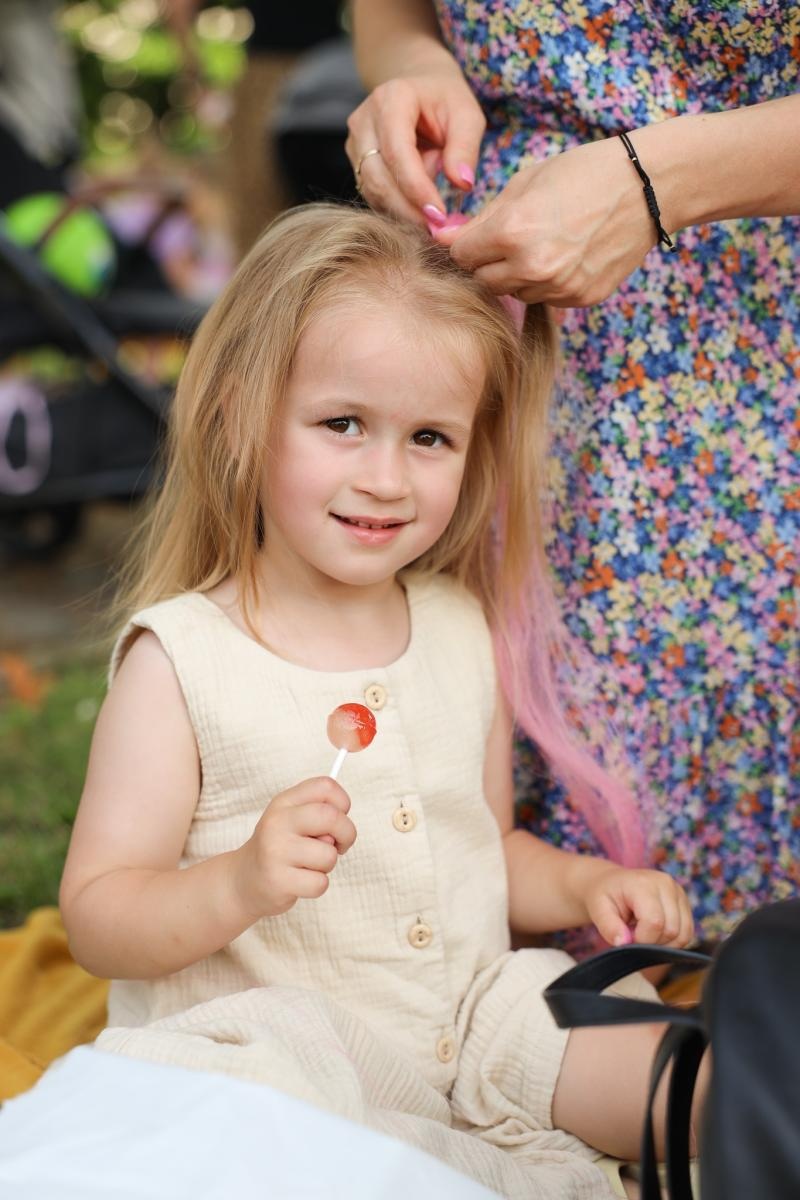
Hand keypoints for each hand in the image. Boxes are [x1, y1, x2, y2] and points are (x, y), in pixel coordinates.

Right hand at [235, 777, 356, 918]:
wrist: (244, 881)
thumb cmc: (280, 848)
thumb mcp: (292, 820)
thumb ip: (319, 813)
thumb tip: (343, 826)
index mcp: (284, 802)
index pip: (325, 786)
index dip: (343, 802)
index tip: (340, 816)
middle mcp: (277, 822)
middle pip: (331, 816)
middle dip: (347, 833)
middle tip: (338, 845)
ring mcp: (276, 851)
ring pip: (328, 855)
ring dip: (327, 865)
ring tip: (308, 865)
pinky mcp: (278, 880)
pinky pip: (320, 883)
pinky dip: (317, 885)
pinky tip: (299, 881)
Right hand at [346, 66, 484, 223]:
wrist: (419, 89)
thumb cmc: (446, 101)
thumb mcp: (467, 115)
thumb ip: (465, 148)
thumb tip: (462, 184)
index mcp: (391, 99)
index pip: (397, 152)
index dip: (416, 189)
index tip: (439, 216)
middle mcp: (364, 120)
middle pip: (378, 177)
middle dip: (408, 210)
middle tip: (437, 229)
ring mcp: (355, 142)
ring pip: (372, 190)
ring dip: (402, 212)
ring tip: (432, 221)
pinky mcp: (356, 162)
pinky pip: (373, 194)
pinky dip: (396, 208)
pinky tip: (418, 213)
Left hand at [436, 135, 658, 306]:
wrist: (645, 188)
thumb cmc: (583, 174)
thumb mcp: (524, 183)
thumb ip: (482, 218)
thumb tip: (442, 238)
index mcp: (512, 231)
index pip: (461, 255)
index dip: (464, 243)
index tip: (474, 233)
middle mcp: (533, 266)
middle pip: (483, 280)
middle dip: (487, 261)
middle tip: (510, 237)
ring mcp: (558, 287)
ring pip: (513, 293)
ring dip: (516, 274)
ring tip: (542, 242)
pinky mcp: (578, 299)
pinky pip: (544, 298)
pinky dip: (545, 282)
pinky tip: (564, 255)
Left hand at [583, 865, 693, 947]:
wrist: (611, 882)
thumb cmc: (604, 896)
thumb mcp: (597, 909)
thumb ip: (608, 927)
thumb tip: (623, 943)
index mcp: (643, 883)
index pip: (654, 922)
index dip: (642, 940)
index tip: (627, 938)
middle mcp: (666, 884)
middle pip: (671, 930)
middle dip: (652, 942)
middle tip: (633, 934)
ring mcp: (679, 891)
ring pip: (683, 934)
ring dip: (664, 943)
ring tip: (643, 932)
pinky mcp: (685, 902)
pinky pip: (687, 932)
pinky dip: (672, 940)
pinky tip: (654, 932)